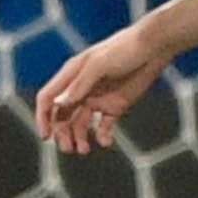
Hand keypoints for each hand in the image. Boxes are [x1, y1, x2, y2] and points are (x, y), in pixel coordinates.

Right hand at [34, 26, 170, 154]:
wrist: (154, 48)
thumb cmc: (125, 49)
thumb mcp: (99, 65)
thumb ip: (79, 85)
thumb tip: (58, 103)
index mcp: (72, 75)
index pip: (49, 98)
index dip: (43, 117)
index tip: (45, 136)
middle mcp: (81, 89)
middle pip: (62, 116)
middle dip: (62, 133)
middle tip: (69, 148)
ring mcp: (97, 98)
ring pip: (80, 124)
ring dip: (79, 138)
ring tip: (84, 150)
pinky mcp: (114, 106)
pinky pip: (102, 126)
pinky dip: (101, 136)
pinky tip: (106, 142)